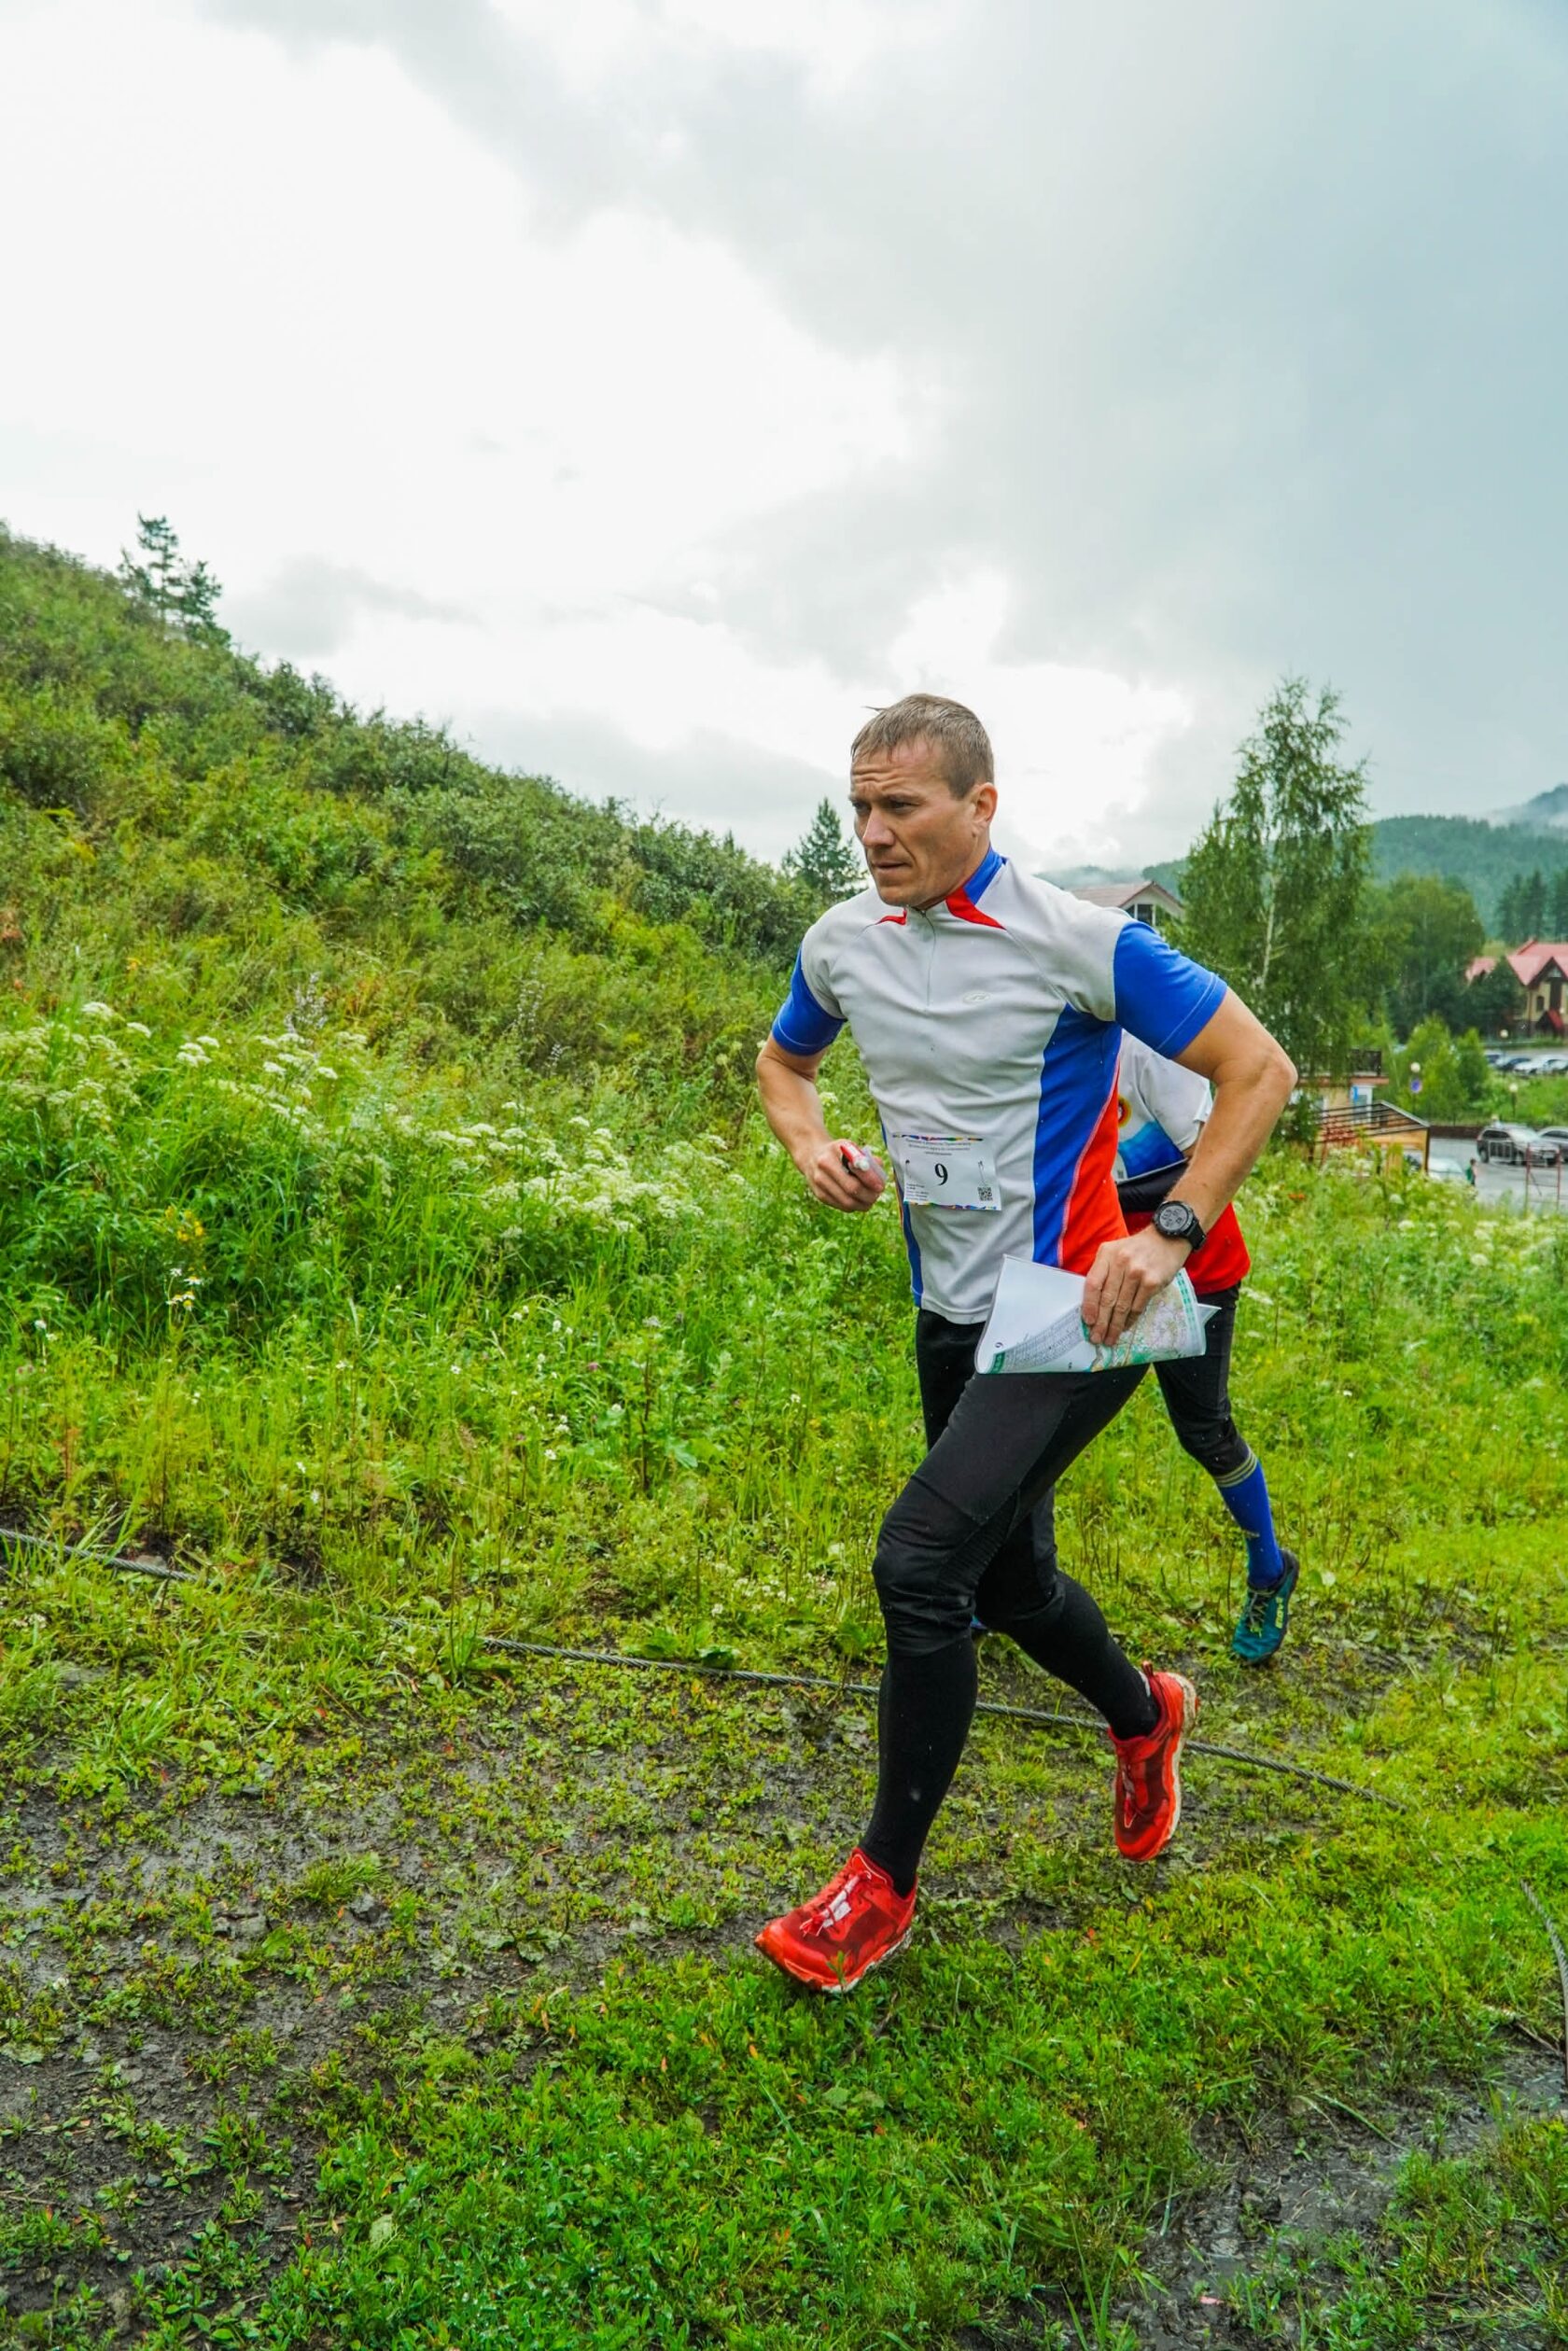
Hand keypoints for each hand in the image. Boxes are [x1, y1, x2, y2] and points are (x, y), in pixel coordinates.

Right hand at [798, 1137, 887, 1211]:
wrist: (811, 1156)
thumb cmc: (836, 1151)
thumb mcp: (849, 1147)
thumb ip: (865, 1157)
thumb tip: (879, 1172)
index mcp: (828, 1159)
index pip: (854, 1174)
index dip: (870, 1181)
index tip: (881, 1185)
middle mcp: (821, 1174)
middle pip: (851, 1191)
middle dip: (869, 1195)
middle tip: (877, 1194)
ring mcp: (819, 1187)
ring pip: (848, 1203)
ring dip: (864, 1203)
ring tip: (871, 1198)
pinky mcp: (820, 1196)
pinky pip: (843, 1206)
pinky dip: (855, 1205)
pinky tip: (860, 1199)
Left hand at [1082, 1228, 1189, 1345]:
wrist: (1167, 1239)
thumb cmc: (1138, 1248)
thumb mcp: (1115, 1251)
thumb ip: (1103, 1270)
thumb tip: (1093, 1303)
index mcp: (1107, 1254)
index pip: (1093, 1283)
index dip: (1089, 1305)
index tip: (1087, 1321)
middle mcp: (1121, 1262)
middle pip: (1107, 1298)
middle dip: (1101, 1322)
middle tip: (1096, 1337)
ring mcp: (1137, 1272)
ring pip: (1122, 1306)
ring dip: (1115, 1326)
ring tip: (1110, 1338)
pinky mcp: (1152, 1282)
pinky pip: (1138, 1307)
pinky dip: (1130, 1320)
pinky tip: (1125, 1327)